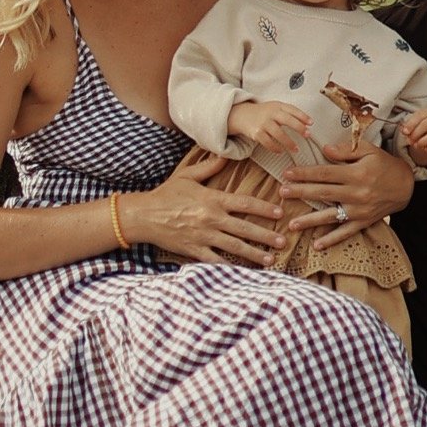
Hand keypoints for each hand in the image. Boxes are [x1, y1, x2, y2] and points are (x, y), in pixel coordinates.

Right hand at [124, 151, 285, 265]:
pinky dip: (231, 267)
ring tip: (271, 260)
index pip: (245, 204)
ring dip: (255, 254)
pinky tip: (244, 272)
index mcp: (213, 199)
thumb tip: (225, 154)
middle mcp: (211, 218)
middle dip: (266, 236)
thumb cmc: (166, 194)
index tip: (279, 213)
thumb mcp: (187, 175)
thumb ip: (209, 166)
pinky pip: (216, 261)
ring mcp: (203, 236)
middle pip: (245, 228)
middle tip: (283, 242)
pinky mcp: (194, 250)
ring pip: (235, 247)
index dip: (264, 209)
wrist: (143, 215)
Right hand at [229, 99, 311, 156]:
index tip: (311, 123)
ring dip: (289, 143)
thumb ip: (289, 113)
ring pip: (279, 134)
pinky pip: (268, 143)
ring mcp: (263, 123)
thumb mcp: (275, 107)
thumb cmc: (263, 113)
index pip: (292, 109)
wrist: (242, 115)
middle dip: (299, 128)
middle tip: (307, 135)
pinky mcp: (257, 133)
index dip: (303, 116)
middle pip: (287, 120)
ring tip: (296, 149)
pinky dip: (276, 148)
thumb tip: (307, 123)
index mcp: (277, 106)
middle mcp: (271, 113)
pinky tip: (281, 151)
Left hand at [277, 143, 414, 252]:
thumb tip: (324, 149)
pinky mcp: (364, 222)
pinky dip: (332, 240)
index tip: (286, 173)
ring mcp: (360, 210)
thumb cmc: (383, 164)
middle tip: (281, 193)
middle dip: (300, 193)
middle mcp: (357, 193)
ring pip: (330, 216)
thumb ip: (346, 150)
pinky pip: (346, 232)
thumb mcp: (368, 150)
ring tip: (291, 224)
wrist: (405, 185)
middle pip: (323, 193)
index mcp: (356, 173)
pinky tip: (317, 245)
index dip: (304, 173)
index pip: (324, 173)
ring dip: (310, 220)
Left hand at [398, 109, 426, 167]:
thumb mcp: (412, 124)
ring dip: (422, 142)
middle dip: (416, 134)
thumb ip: (407, 126)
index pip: (419, 115)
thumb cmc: (418, 126)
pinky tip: (424, 149)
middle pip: (426, 125)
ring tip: (416, 145)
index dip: (411, 124)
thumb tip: (404, 131)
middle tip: (409, 141)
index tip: (404, 132)